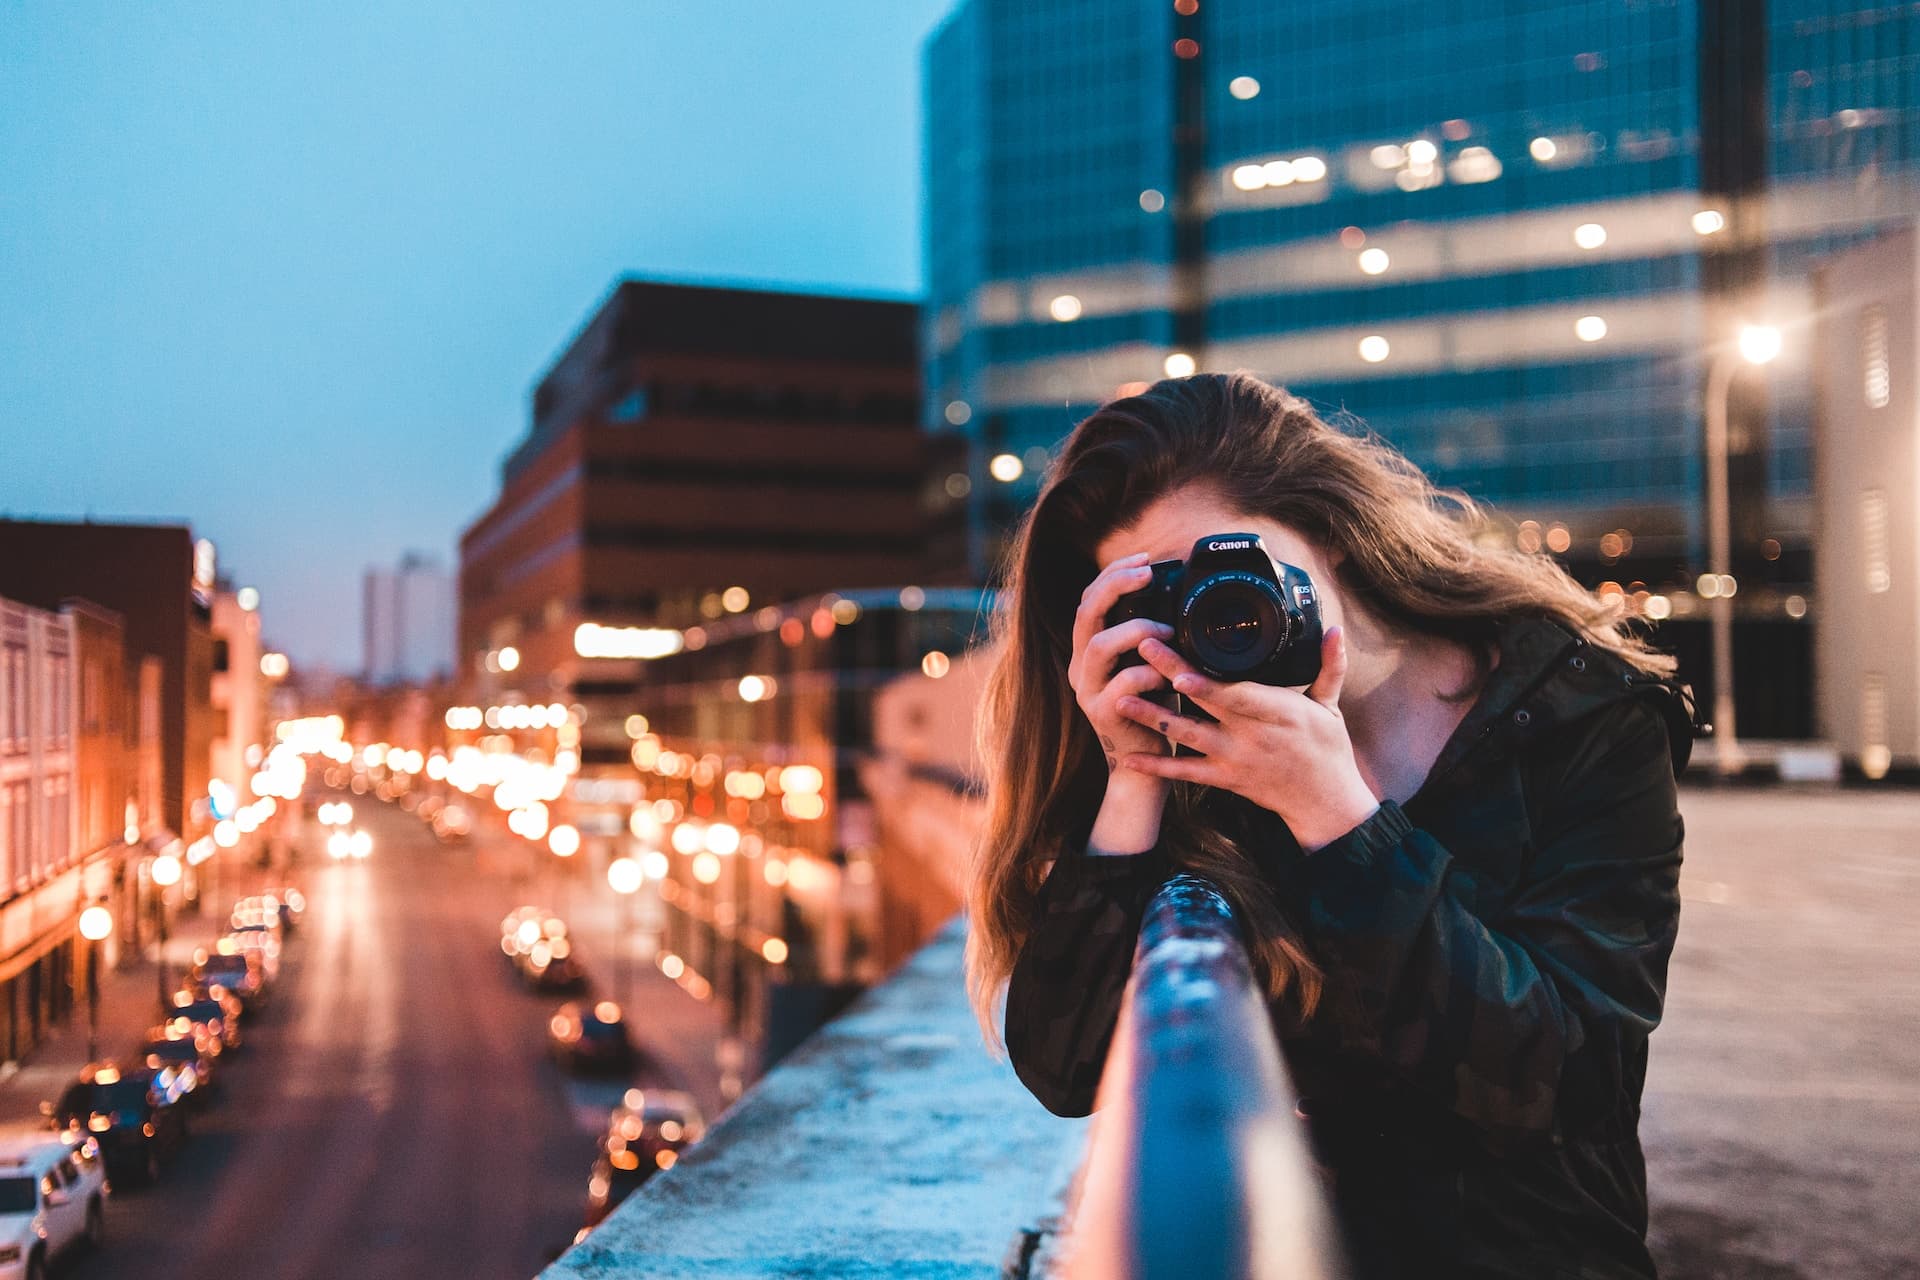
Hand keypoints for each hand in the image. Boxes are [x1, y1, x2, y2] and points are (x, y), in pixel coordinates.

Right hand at [1066, 551, 1177, 776]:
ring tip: (1167, 631)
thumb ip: (1151, 637)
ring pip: (1098, 645)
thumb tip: (1177, 599)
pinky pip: (1123, 683)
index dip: (1113, 573)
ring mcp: (1087, 690)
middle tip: (1147, 573)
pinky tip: (1170, 676)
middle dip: (1116, 585)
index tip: (1144, 560)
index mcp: (1088, 650)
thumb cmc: (1153, 710)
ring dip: (1136, 630)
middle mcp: (1080, 666)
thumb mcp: (1150, 665)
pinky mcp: (1102, 713)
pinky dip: (1150, 672)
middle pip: (1085, 612)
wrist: (1143, 765)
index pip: (1089, 599)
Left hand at [1113, 625, 1380, 851]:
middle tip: (1141, 649)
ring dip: (1152, 717)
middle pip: (1204, 703)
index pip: (1237, 695)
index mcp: (1278, 713)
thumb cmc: (1327, 750)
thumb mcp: (1331, 706)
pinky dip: (1156, 766)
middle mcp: (1251, 736)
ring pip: (1187, 736)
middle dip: (1170, 676)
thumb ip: (1329, 666)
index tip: (1180, 666)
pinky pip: (1185, 773)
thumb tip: (1336, 629)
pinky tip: (1128, 757)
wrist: (1323, 803)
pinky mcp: (1223, 778)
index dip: (1207, 684)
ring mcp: (1233, 759)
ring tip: (1120, 698)